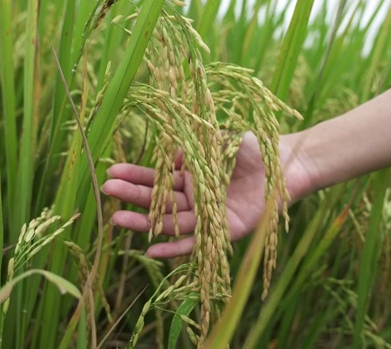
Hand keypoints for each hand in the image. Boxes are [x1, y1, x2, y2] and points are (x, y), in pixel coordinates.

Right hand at [101, 132, 313, 257]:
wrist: (284, 165)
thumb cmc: (253, 147)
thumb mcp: (220, 140)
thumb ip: (195, 147)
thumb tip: (168, 156)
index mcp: (192, 173)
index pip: (158, 176)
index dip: (135, 174)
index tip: (111, 170)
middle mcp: (196, 195)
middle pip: (159, 199)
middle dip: (132, 195)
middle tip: (107, 190)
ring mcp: (208, 214)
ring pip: (171, 221)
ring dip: (145, 222)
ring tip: (117, 219)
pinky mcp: (223, 231)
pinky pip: (196, 241)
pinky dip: (174, 247)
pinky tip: (151, 250)